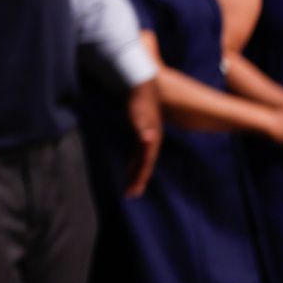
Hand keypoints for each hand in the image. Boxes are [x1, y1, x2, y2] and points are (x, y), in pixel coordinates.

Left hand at [124, 80, 161, 196]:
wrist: (142, 87)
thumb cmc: (140, 102)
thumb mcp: (140, 117)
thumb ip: (143, 130)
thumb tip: (147, 140)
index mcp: (152, 141)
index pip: (145, 165)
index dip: (139, 178)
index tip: (132, 193)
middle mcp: (152, 142)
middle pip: (145, 165)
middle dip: (138, 180)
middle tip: (130, 195)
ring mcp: (148, 138)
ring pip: (142, 160)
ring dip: (137, 173)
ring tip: (131, 186)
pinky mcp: (142, 132)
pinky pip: (138, 152)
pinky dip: (134, 162)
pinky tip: (130, 166)